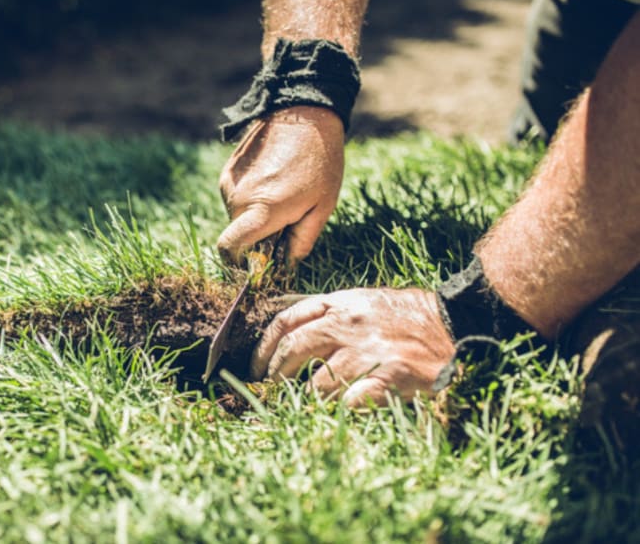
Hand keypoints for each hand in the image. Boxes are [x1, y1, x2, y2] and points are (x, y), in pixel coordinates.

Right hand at [217, 106, 344, 264]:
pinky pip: (234, 198)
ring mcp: (229, 182)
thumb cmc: (319, 160)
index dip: (239, 264)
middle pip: (237, 236)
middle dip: (257, 238)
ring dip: (254, 217)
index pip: (230, 249)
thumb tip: (288, 265)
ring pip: (235, 217)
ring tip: (282, 196)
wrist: (302, 112)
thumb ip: (302, 241)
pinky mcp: (227, 171)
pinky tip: (272, 182)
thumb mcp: (322, 206)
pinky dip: (250, 201)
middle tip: (285, 223)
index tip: (257, 265)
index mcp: (262, 210)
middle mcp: (238, 198)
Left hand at [251, 288, 455, 407]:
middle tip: (270, 390)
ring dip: (307, 400)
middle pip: (293, 350)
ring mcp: (368, 351)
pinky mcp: (389, 376)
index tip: (256, 365)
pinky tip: (340, 413)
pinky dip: (340, 411)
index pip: (286, 320)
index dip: (264, 346)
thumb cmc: (408, 316)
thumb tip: (289, 330)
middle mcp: (348, 324)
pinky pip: (351, 402)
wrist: (457, 322)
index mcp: (340, 304)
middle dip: (275, 375)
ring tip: (304, 407)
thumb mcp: (364, 301)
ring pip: (318, 383)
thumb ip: (330, 313)